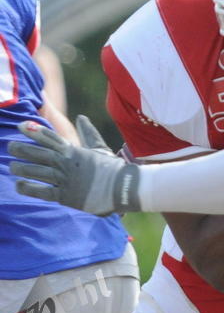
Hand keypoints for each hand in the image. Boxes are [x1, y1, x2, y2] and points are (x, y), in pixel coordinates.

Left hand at [8, 115, 140, 215]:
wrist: (123, 187)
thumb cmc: (113, 168)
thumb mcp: (100, 148)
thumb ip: (89, 133)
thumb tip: (81, 117)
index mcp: (74, 151)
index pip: (51, 138)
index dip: (34, 131)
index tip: (21, 125)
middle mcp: (67, 163)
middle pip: (39, 153)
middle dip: (23, 149)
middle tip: (10, 146)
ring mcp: (65, 179)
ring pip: (37, 171)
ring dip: (22, 168)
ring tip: (12, 166)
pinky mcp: (65, 195)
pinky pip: (41, 191)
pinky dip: (28, 188)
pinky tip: (19, 185)